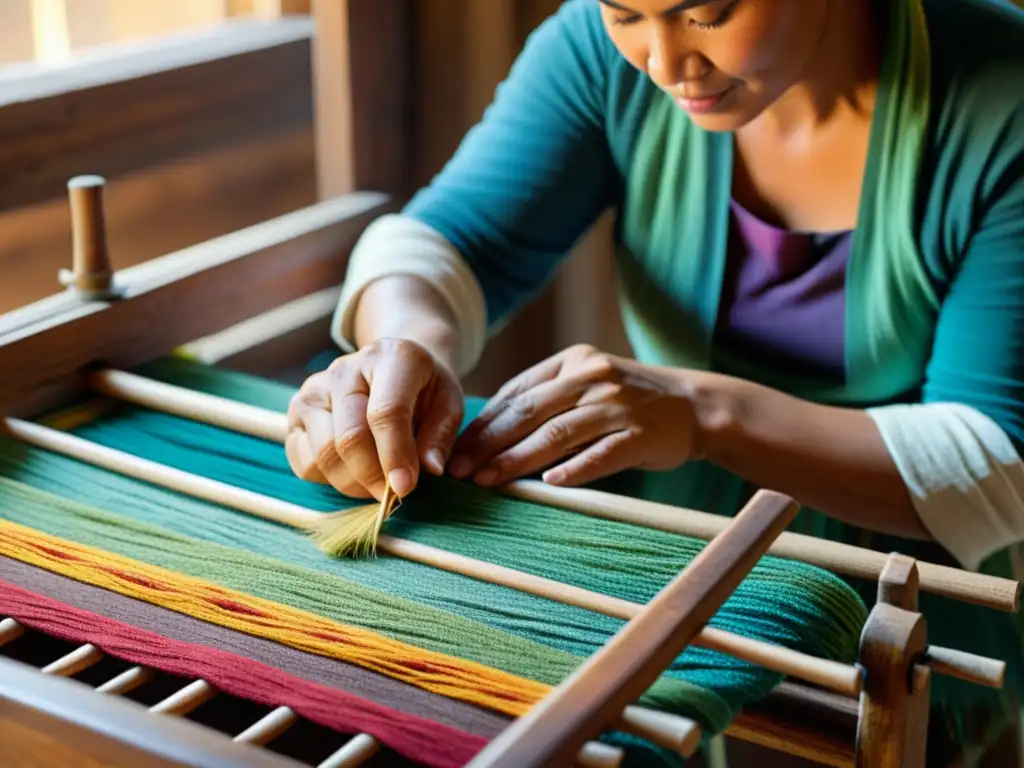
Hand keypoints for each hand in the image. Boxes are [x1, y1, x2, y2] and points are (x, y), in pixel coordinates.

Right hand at [285, 338, 463, 500]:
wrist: (389, 370)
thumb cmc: (423, 391)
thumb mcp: (448, 404)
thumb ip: (441, 436)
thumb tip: (431, 469)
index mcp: (391, 358)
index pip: (386, 412)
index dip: (395, 455)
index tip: (405, 488)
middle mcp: (345, 369)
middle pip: (350, 437)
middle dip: (373, 477)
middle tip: (394, 495)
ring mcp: (314, 391)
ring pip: (324, 454)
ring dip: (354, 483)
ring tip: (378, 485)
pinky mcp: (295, 413)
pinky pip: (305, 462)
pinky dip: (330, 480)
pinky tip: (355, 474)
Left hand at [448, 344, 702, 487]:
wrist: (696, 404)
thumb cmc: (632, 399)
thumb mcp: (589, 380)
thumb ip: (548, 395)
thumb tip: (490, 426)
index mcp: (573, 362)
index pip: (517, 393)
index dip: (483, 423)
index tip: (456, 447)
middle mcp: (592, 378)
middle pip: (529, 413)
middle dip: (488, 443)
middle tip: (459, 470)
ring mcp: (617, 407)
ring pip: (557, 435)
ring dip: (516, 460)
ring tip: (488, 480)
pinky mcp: (639, 436)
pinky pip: (601, 454)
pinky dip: (575, 469)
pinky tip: (549, 483)